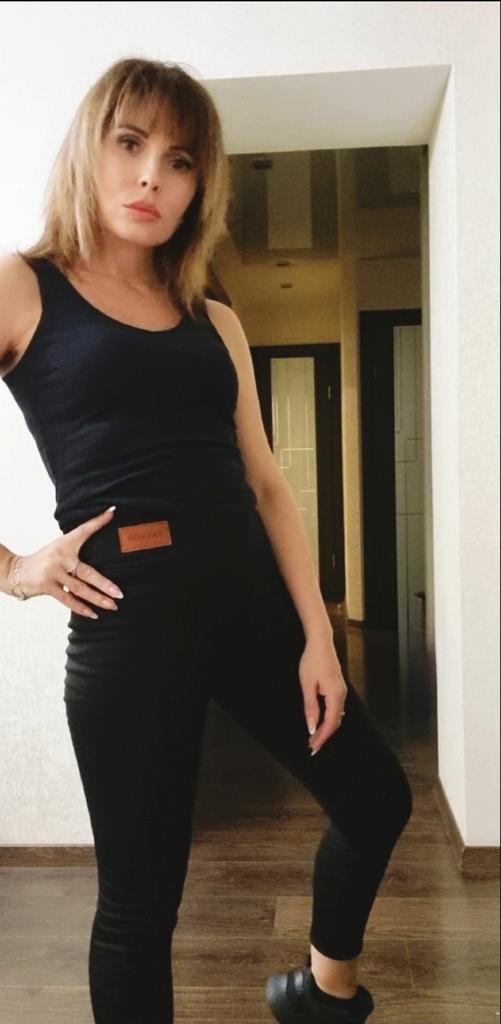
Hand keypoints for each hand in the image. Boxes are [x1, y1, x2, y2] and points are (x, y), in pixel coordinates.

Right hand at [7, 506, 123, 617]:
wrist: (17, 570)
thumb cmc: (43, 559)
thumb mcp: (60, 546)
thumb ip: (77, 544)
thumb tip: (97, 537)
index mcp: (65, 544)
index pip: (84, 531)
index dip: (98, 521)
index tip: (111, 513)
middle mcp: (60, 557)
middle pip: (87, 573)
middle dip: (105, 585)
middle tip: (119, 593)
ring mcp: (53, 573)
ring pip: (80, 589)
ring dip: (98, 599)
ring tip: (112, 605)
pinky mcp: (47, 586)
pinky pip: (68, 599)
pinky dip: (81, 608)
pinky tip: (93, 614)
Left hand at [298, 634, 347, 754]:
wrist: (320, 642)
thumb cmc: (312, 660)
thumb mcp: (307, 685)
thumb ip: (310, 707)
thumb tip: (311, 727)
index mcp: (335, 695)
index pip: (331, 723)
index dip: (322, 737)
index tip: (313, 747)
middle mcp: (342, 694)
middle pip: (336, 722)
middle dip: (324, 735)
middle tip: (312, 746)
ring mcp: (341, 691)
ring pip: (337, 716)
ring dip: (326, 728)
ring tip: (314, 737)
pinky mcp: (338, 687)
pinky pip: (336, 708)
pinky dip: (329, 718)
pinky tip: (321, 722)